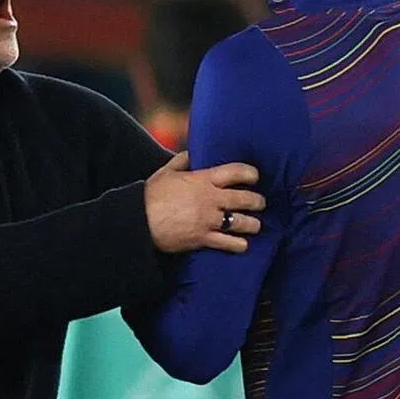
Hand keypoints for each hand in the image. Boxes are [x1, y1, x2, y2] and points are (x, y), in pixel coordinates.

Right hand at [144, 152, 265, 253]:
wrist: (139, 221)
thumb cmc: (151, 195)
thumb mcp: (166, 172)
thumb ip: (182, 161)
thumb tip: (193, 153)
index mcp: (203, 180)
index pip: (237, 172)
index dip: (251, 173)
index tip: (254, 177)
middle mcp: (211, 199)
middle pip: (246, 199)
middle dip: (258, 201)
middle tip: (260, 203)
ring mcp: (209, 220)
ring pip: (243, 223)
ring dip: (253, 224)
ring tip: (255, 225)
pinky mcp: (204, 239)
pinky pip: (230, 243)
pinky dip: (239, 244)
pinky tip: (242, 244)